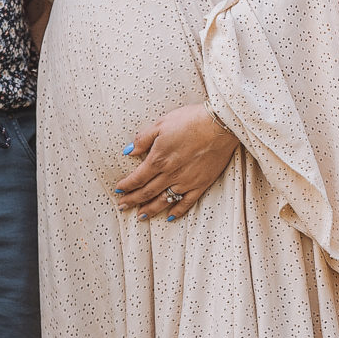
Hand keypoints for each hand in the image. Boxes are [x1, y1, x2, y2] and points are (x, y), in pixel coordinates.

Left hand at [114, 104, 240, 220]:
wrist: (220, 125)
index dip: (126, 186)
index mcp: (158, 159)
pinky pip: (187, 202)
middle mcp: (170, 174)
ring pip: (164, 200)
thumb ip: (143, 139)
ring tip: (141, 216)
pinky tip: (170, 216)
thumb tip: (129, 151)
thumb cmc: (190, 120)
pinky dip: (177, 211)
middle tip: (122, 207)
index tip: (118, 190)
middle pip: (147, 192)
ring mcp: (186, 181)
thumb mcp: (161, 124)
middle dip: (132, 200)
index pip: (137, 178)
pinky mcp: (201, 184)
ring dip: (150, 209)